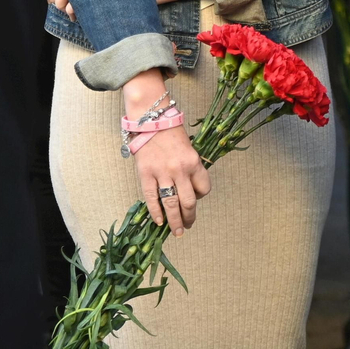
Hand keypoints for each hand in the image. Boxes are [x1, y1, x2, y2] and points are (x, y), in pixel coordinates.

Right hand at [123, 71, 209, 235]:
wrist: (150, 118)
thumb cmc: (170, 132)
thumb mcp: (188, 149)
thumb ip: (190, 168)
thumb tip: (188, 190)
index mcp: (194, 162)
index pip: (204, 188)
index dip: (200, 197)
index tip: (195, 200)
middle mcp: (180, 169)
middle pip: (189, 202)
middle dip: (189, 217)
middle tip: (187, 226)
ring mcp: (162, 172)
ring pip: (171, 203)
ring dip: (175, 221)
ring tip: (176, 231)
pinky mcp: (146, 173)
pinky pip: (152, 197)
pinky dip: (156, 212)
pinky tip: (158, 221)